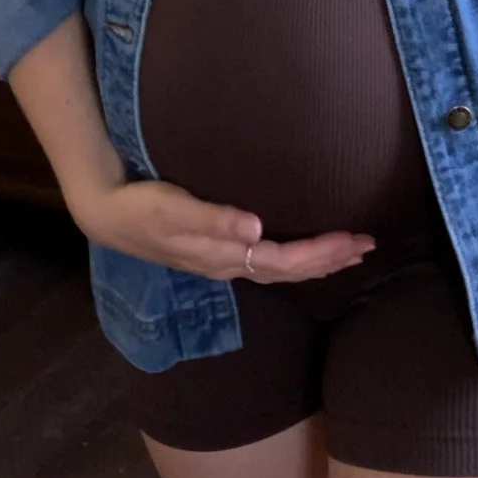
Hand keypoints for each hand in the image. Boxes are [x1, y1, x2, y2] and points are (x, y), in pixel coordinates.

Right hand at [68, 175, 375, 283]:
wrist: (109, 215)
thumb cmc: (141, 208)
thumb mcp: (172, 211)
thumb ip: (212, 220)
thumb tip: (255, 228)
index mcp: (225, 255)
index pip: (285, 260)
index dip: (321, 253)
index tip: (354, 241)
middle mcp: (230, 263)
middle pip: (290, 269)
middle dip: (330, 259)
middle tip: (368, 244)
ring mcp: (223, 260)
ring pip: (281, 269)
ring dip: (317, 261)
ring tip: (349, 251)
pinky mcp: (217, 251)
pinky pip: (268, 262)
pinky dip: (295, 258)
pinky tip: (303, 252)